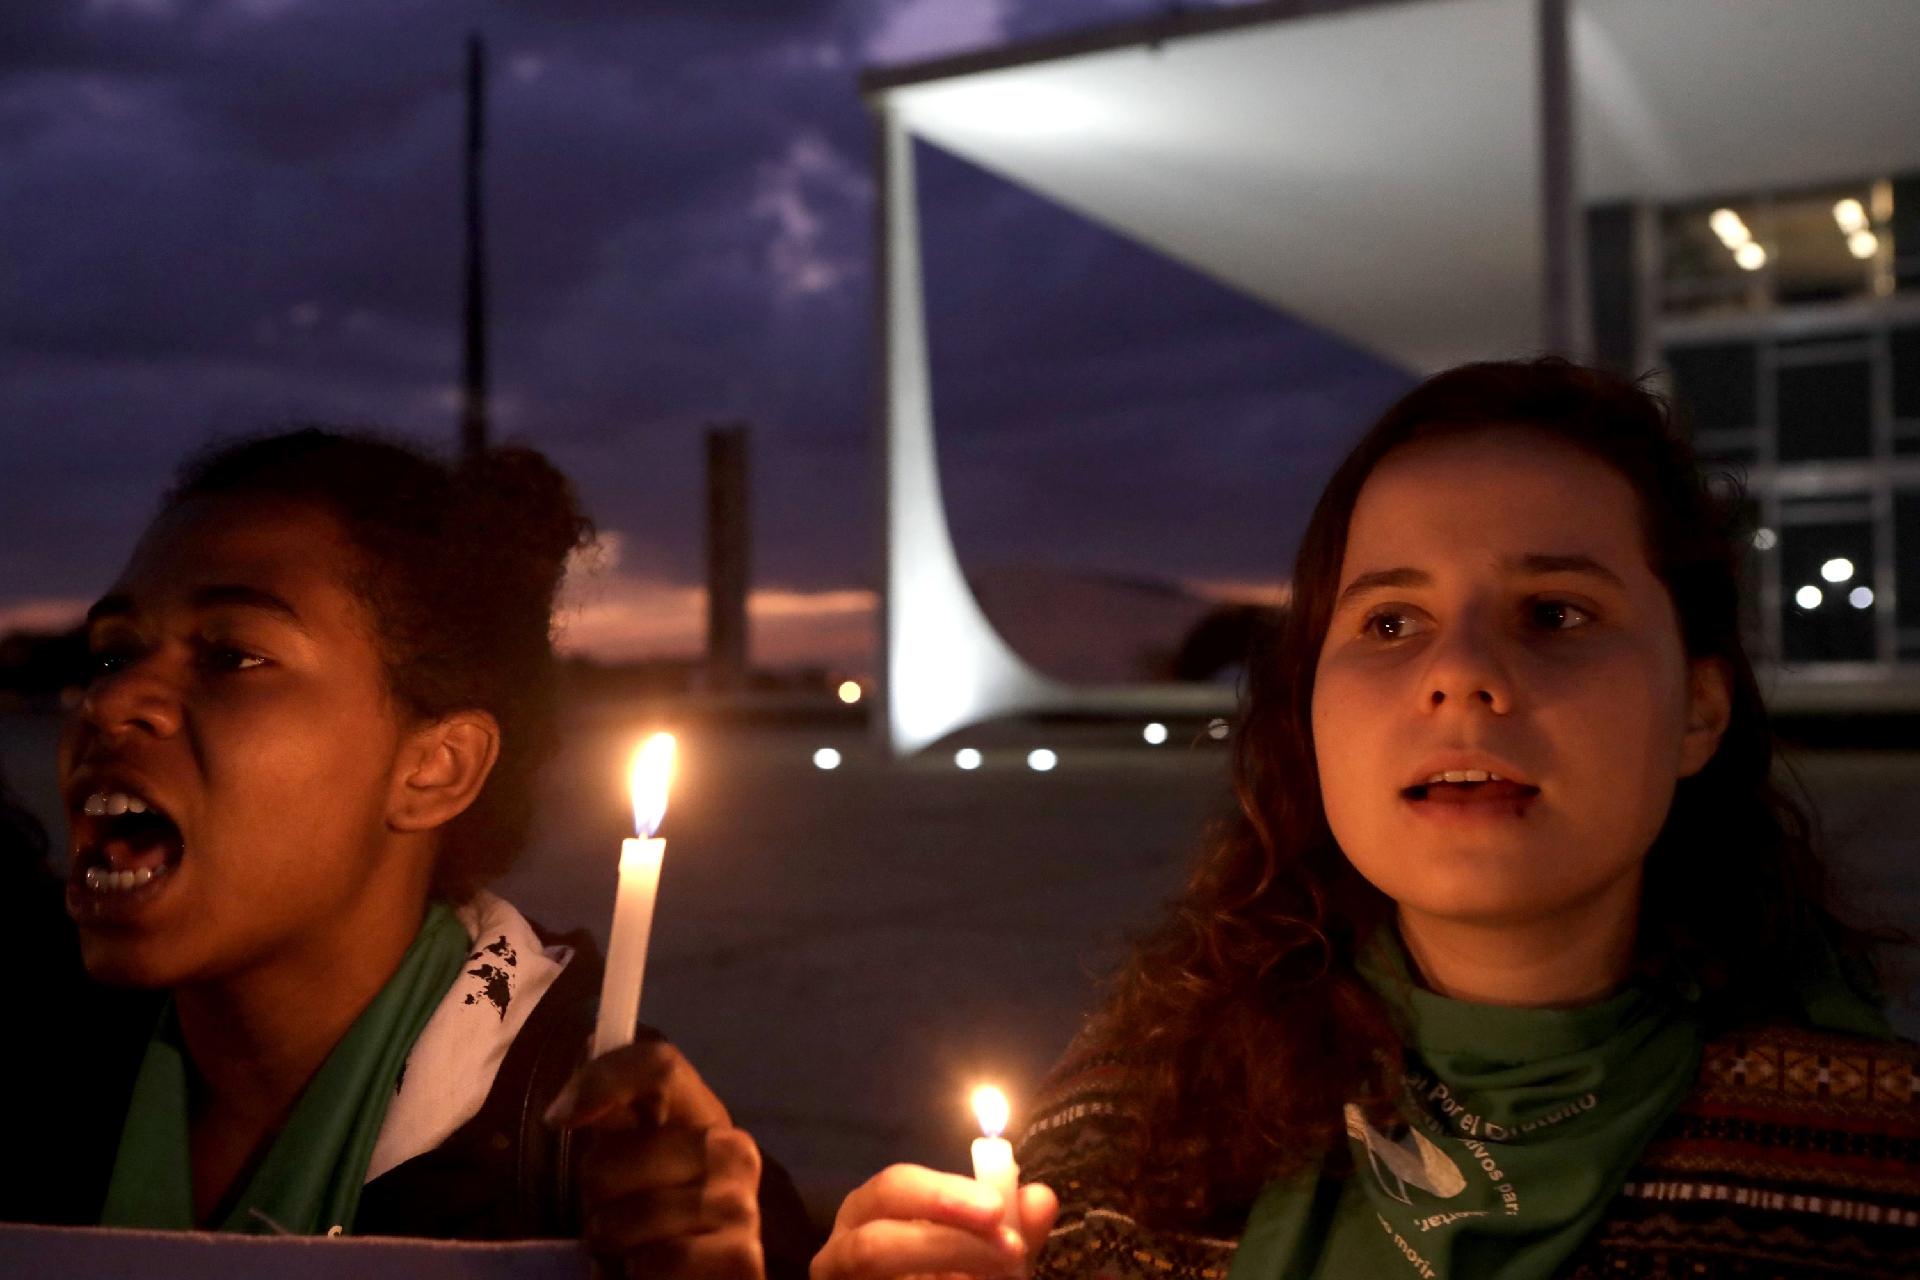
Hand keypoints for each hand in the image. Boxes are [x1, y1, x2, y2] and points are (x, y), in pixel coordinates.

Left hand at [546, 1038, 764, 1279]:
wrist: (698, 1276)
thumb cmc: (651, 1214)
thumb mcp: (626, 1158)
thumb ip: (605, 1112)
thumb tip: (562, 1114)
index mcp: (702, 1114)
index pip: (657, 1066)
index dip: (601, 1082)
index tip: (558, 1120)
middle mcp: (732, 1149)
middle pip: (608, 1163)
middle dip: (595, 1199)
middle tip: (617, 1213)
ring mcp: (742, 1204)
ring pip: (628, 1222)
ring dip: (613, 1246)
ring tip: (631, 1248)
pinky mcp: (743, 1259)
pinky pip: (658, 1263)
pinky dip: (639, 1278)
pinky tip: (653, 1275)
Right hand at [811, 1163, 1057, 1279]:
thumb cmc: (940, 1266)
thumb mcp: (978, 1245)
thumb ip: (1009, 1227)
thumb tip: (1042, 1198)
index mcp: (870, 1211)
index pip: (894, 1188)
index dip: (943, 1195)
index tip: (996, 1209)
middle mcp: (842, 1249)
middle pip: (877, 1243)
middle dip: (948, 1245)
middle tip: (1011, 1254)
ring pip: (879, 1278)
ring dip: (943, 1277)